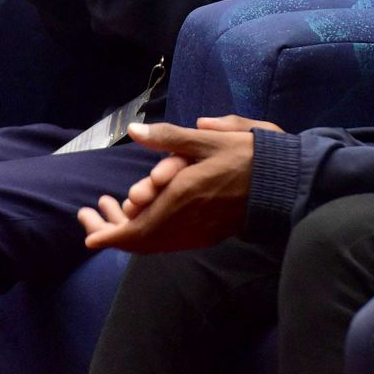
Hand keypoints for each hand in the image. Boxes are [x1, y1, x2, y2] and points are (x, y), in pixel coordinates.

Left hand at [76, 115, 278, 253]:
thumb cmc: (247, 156)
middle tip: (92, 215)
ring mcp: (200, 232)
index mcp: (183, 198)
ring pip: (157, 242)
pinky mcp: (210, 234)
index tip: (88, 236)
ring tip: (113, 208)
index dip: (110, 236)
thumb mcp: (207, 139)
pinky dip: (152, 231)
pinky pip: (173, 240)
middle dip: (113, 230)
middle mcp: (188, 221)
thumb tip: (134, 132)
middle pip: (142, 240)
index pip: (138, 230)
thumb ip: (168, 138)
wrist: (284, 182)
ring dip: (132, 230)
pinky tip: (145, 212)